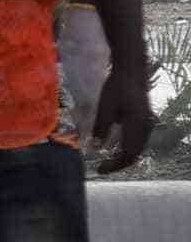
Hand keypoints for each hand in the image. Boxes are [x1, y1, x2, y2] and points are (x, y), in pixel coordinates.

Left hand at [92, 57, 156, 175]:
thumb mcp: (104, 108)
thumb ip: (101, 129)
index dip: (114, 165)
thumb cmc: (116, 88)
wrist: (132, 71)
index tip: (99, 170)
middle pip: (135, 154)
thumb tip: (95, 148)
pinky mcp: (144, 119)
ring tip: (107, 160)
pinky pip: (138, 140)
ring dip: (123, 157)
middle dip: (118, 163)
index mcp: (137, 126)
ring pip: (138, 148)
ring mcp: (147, 124)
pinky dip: (127, 148)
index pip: (128, 154)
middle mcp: (145, 127)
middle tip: (101, 168)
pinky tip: (114, 148)